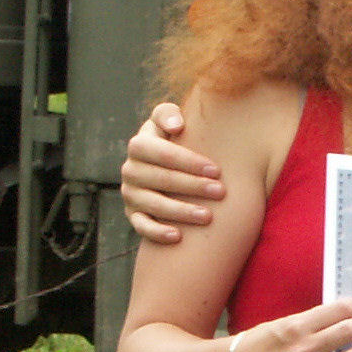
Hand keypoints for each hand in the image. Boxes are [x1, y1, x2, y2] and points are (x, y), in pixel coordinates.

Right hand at [120, 102, 223, 242]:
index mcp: (139, 145)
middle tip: (221, 192)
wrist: (162, 165)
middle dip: (193, 186)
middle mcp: (131, 169)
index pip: (162, 153)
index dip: (189, 162)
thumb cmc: (175, 140)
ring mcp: (130, 193)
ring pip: (154, 204)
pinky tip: (178, 237)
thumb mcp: (169, 121)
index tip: (216, 170)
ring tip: (208, 216)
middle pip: (162, 179)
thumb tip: (177, 126)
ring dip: (181, 211)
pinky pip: (142, 226)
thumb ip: (168, 114)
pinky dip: (158, 232)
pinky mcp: (133, 214)